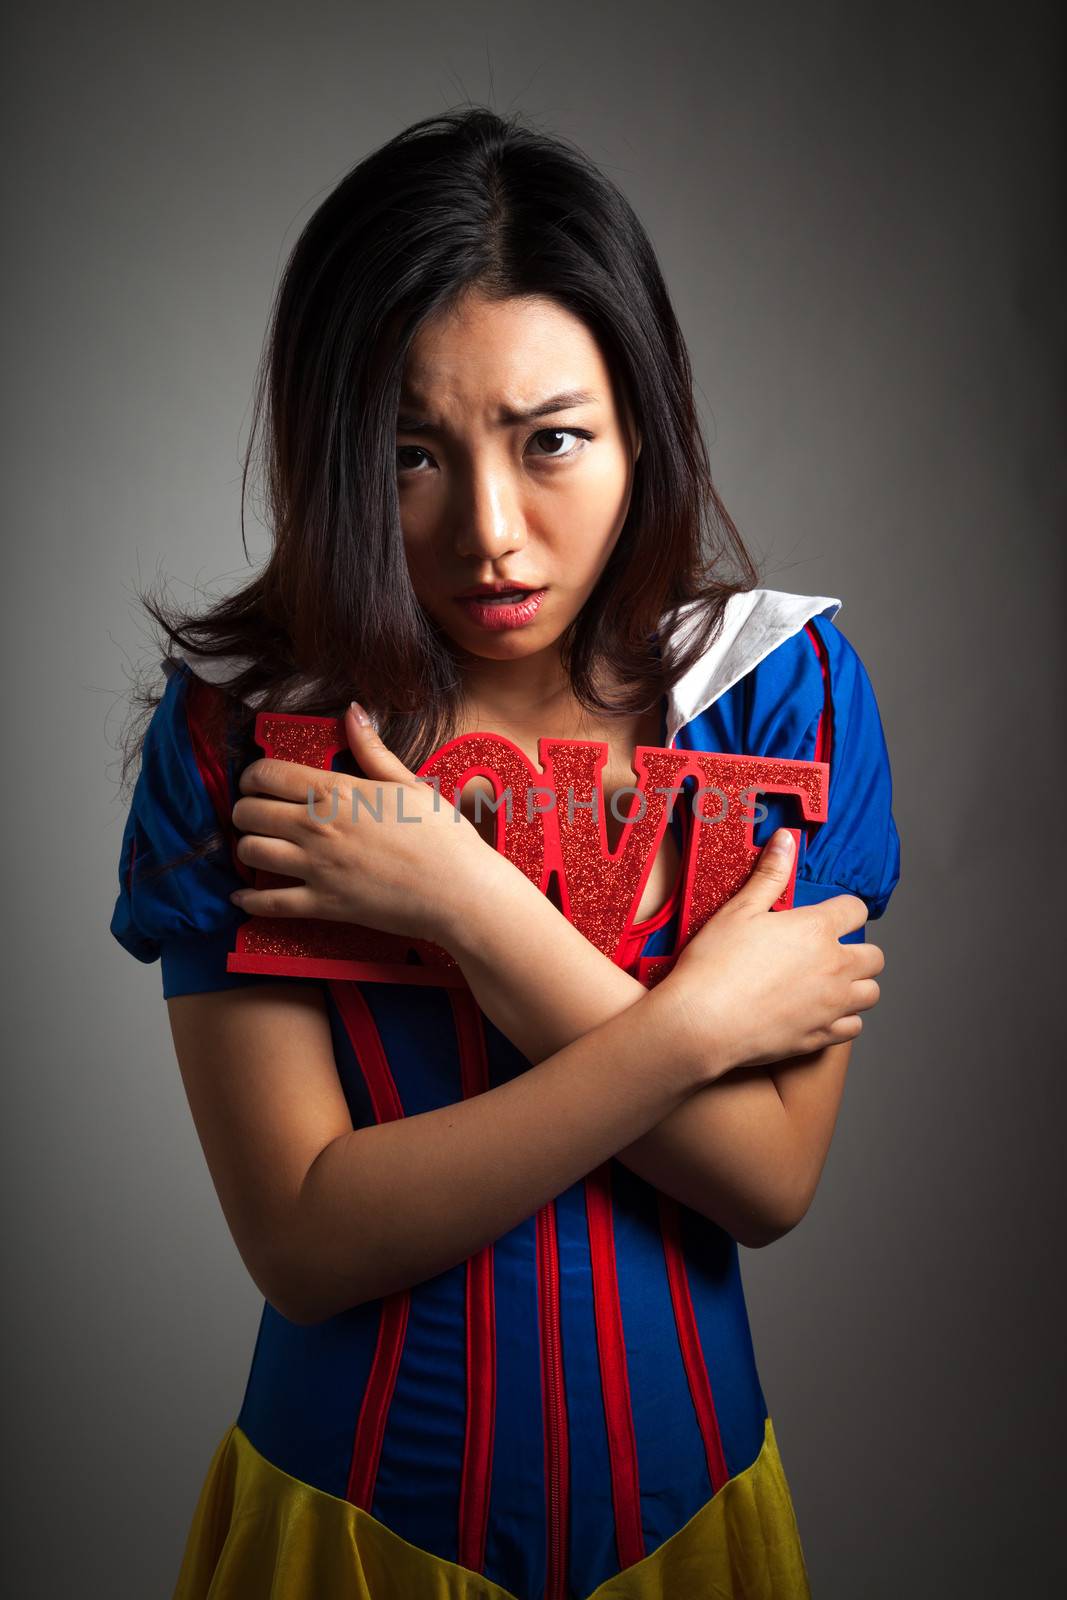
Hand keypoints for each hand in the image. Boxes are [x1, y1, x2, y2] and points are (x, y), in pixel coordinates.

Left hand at [228, 703, 496, 944]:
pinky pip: (269, 904)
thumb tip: (353, 710)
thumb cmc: (443, 836)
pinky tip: (244, 898)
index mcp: (337, 792)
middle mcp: (318, 827)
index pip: (267, 774)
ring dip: (247, 848)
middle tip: (256, 813)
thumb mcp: (409, 783)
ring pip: (251, 853)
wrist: (461, 891)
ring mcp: (317, 868)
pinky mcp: (323, 905)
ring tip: (258, 846)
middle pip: (249, 812)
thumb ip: (372, 749)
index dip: (252, 775)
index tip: (257, 781)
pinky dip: (249, 901)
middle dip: (245, 810)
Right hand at [664, 829, 884, 1080]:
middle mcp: (834, 967)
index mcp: (816, 930)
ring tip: (830, 983)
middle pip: (874, 957)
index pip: (856, 910)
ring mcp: (831, 1005)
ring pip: (871, 993)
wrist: (702, 1023)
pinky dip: (844, 1019)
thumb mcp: (739, 910)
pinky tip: (822, 1013)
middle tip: (829, 952)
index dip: (844, 909)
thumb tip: (787, 839)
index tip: (829, 915)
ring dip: (857, 985)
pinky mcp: (821, 1036)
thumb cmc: (716, 964)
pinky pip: (853, 1027)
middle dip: (858, 951)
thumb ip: (770, 875)